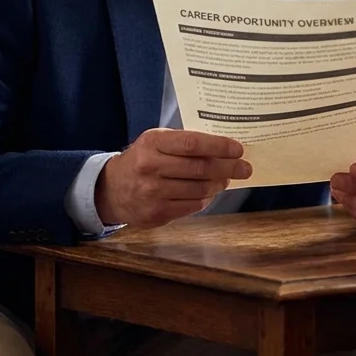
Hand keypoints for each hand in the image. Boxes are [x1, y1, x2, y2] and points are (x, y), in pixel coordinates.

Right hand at [94, 128, 251, 229]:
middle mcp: (150, 168)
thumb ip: (184, 142)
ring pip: (199, 189)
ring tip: (226, 179)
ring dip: (219, 184)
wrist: (111, 190)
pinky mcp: (156, 213)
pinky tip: (209, 192)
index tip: (238, 149)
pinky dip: (206, 199)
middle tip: (245, 168)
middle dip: (228, 168)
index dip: (219, 146)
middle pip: (200, 169)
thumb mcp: (156, 142)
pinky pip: (192, 206)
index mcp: (152, 144)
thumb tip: (223, 148)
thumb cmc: (141, 160)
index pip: (192, 144)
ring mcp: (152, 193)